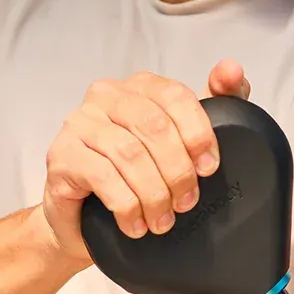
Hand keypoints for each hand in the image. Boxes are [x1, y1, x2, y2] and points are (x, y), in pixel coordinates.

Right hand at [39, 59, 250, 260]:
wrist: (83, 222)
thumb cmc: (135, 178)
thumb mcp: (181, 143)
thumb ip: (215, 104)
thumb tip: (232, 70)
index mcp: (138, 87)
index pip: (175, 96)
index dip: (198, 133)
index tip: (209, 168)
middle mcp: (105, 96)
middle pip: (153, 126)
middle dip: (177, 171)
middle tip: (186, 203)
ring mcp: (78, 123)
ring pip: (130, 154)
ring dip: (154, 194)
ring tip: (162, 221)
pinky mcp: (61, 154)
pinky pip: (102, 176)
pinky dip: (126, 205)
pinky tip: (135, 224)